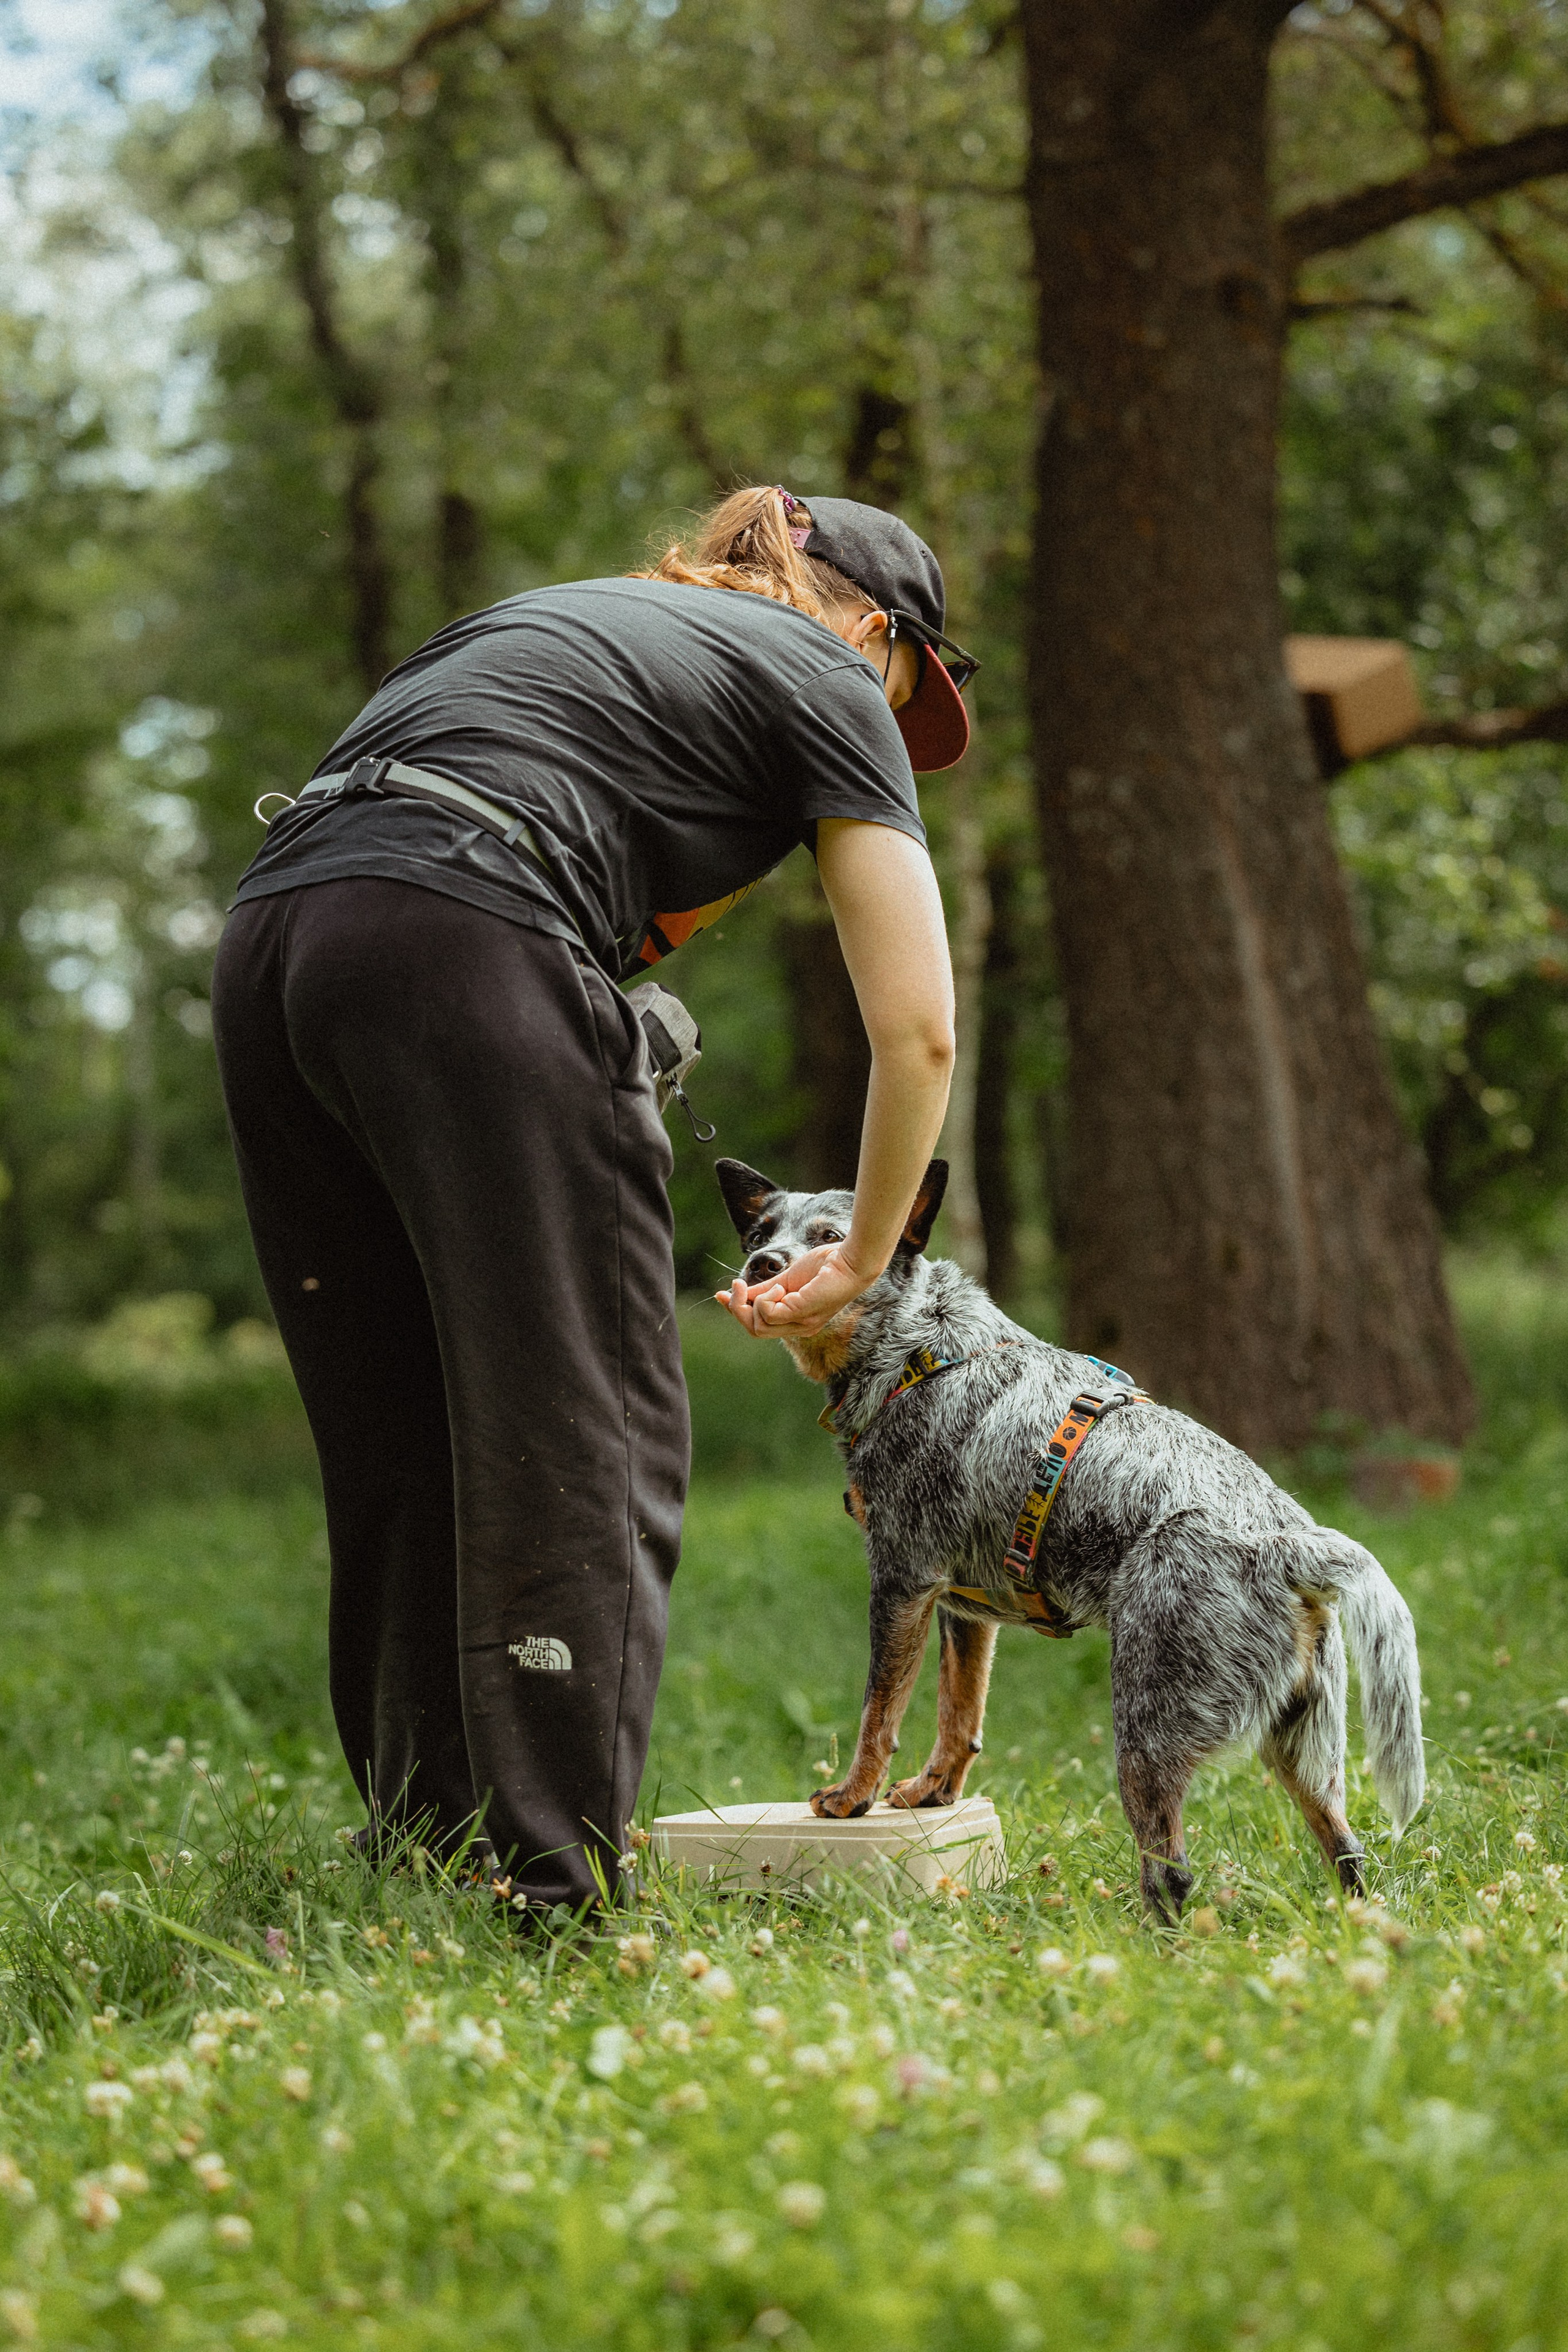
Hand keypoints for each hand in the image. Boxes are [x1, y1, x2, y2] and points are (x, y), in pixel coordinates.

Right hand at [714, 1241, 879, 1339]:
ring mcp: (803, 1324)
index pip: (759, 1328)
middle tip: (736, 1287)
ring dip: (753, 1301)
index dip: (736, 1312)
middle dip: (738, 1309)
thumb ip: (763, 1289)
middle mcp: (800, 1328)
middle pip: (754, 1331)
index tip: (720, 1294)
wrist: (852, 1259)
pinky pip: (768, 1313)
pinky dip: (765, 1298)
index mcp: (797, 1321)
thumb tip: (735, 1292)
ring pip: (758, 1326)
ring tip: (772, 1285)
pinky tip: (780, 1287)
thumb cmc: (825, 1266)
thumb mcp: (786, 1279)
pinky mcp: (803, 1313)